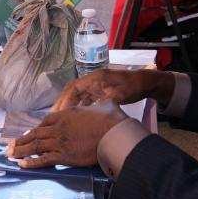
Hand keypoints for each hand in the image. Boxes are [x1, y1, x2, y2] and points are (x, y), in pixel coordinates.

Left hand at [6, 104, 125, 167]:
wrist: (114, 134)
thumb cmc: (110, 120)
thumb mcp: (101, 106)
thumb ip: (96, 106)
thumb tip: (105, 103)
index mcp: (65, 115)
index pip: (45, 121)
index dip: (34, 129)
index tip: (27, 134)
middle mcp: (58, 128)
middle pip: (35, 134)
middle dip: (21, 141)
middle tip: (9, 147)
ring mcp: (59, 142)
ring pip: (35, 147)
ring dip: (21, 151)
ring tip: (10, 154)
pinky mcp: (63, 156)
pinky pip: (43, 159)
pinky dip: (31, 162)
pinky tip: (21, 164)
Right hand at [52, 69, 174, 111]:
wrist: (144, 83)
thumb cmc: (132, 86)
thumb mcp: (121, 94)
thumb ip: (108, 101)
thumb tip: (96, 111)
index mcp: (94, 78)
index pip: (74, 88)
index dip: (65, 100)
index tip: (59, 112)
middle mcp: (91, 81)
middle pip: (71, 91)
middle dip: (62, 104)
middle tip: (53, 118)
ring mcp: (94, 86)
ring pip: (76, 96)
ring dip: (68, 107)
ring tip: (59, 120)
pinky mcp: (98, 92)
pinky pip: (83, 99)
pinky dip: (77, 108)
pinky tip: (74, 118)